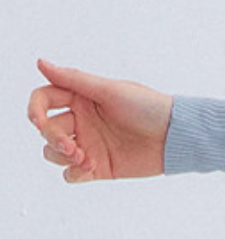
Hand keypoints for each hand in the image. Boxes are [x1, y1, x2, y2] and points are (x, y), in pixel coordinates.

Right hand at [27, 58, 171, 182]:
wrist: (175, 137)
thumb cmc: (148, 107)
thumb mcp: (109, 91)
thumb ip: (73, 80)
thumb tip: (41, 63)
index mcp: (81, 98)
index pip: (44, 100)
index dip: (35, 109)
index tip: (38, 120)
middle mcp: (81, 121)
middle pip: (47, 129)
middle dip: (52, 138)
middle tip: (70, 146)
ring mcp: (89, 145)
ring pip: (54, 153)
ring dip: (60, 156)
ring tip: (83, 158)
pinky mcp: (99, 167)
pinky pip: (72, 175)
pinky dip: (73, 173)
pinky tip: (88, 168)